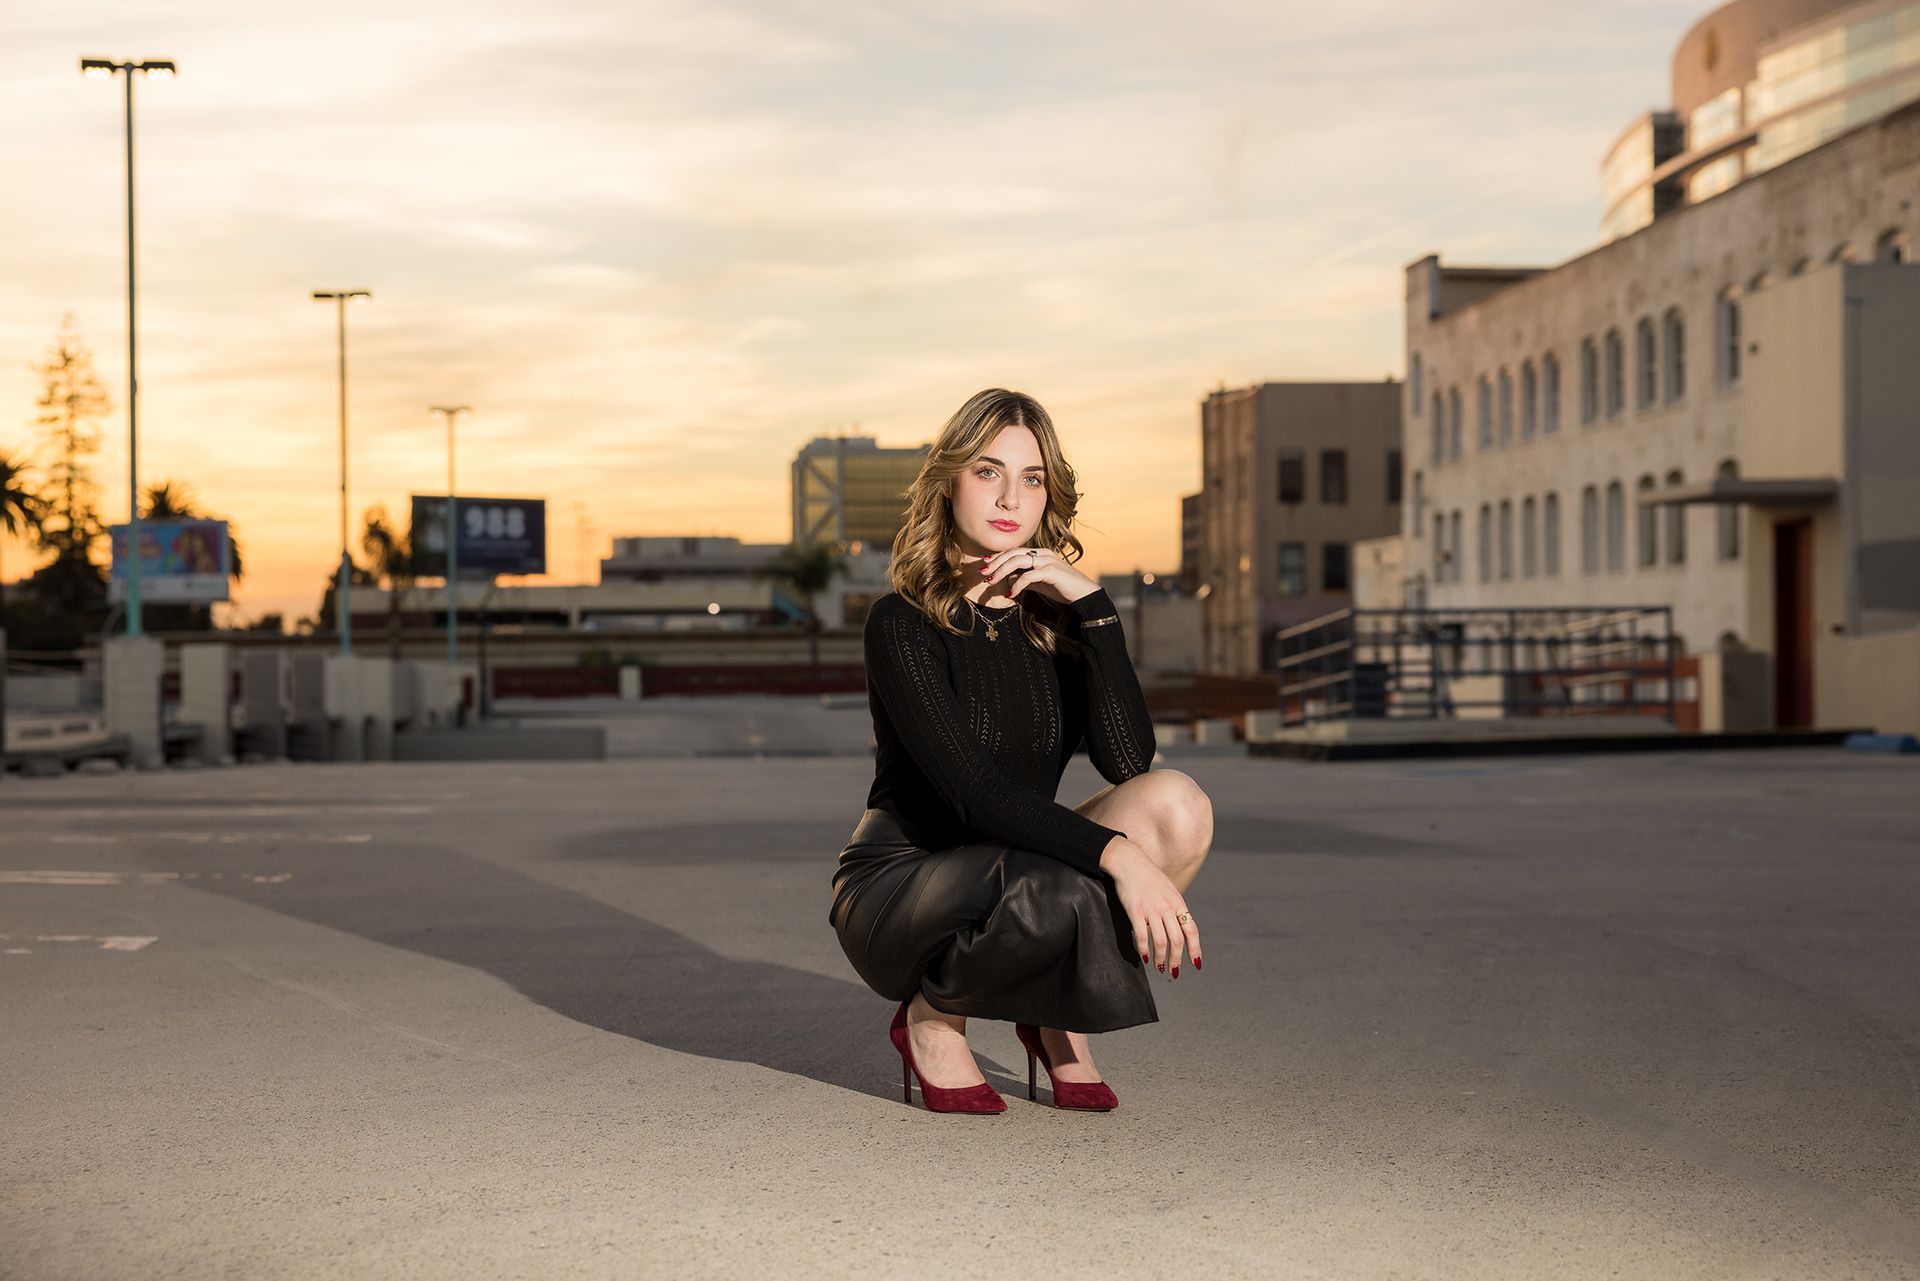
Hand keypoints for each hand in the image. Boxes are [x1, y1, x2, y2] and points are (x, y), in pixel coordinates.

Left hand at [979, 545, 1097, 606]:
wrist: (1085, 596)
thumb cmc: (1063, 589)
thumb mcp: (1040, 584)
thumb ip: (1026, 580)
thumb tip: (1009, 580)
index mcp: (1040, 553)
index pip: (1014, 551)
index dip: (998, 557)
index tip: (984, 564)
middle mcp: (1043, 553)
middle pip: (1013, 553)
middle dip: (995, 562)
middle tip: (982, 572)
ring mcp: (1048, 561)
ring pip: (1018, 561)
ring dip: (1001, 571)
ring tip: (991, 581)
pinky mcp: (1052, 571)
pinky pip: (1028, 576)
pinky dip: (1017, 584)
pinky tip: (1010, 594)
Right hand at [1099, 837, 1201, 977]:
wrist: (1130, 862)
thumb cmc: (1149, 878)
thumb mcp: (1169, 891)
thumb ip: (1175, 909)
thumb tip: (1180, 928)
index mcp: (1178, 903)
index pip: (1191, 930)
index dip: (1195, 949)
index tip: (1196, 963)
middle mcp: (1167, 907)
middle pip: (1177, 940)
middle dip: (1176, 959)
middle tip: (1173, 971)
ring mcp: (1151, 910)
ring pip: (1160, 941)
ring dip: (1160, 958)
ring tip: (1159, 967)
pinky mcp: (1135, 911)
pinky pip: (1142, 936)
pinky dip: (1144, 950)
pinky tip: (1143, 957)